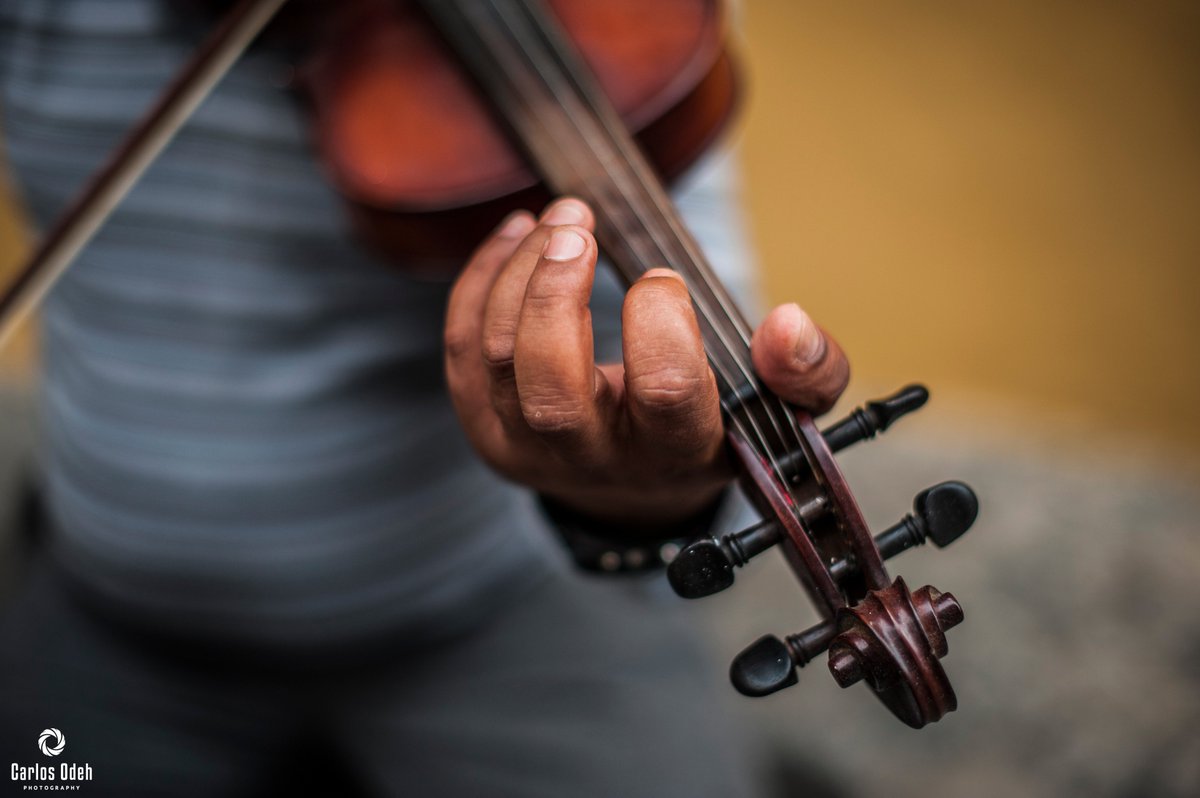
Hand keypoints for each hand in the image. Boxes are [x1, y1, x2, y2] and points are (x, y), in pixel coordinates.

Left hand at [444, 198, 849, 526]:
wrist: (637, 485)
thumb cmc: (710, 430)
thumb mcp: (780, 411)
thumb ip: (809, 371)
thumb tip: (788, 323)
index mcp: (674, 452)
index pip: (666, 392)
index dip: (662, 321)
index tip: (664, 279)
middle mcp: (593, 459)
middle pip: (551, 387)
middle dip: (555, 294)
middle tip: (577, 227)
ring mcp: (526, 447)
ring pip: (494, 357)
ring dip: (517, 273)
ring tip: (559, 219)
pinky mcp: (483, 423)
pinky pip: (461, 346)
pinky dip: (481, 280)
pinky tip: (517, 238)